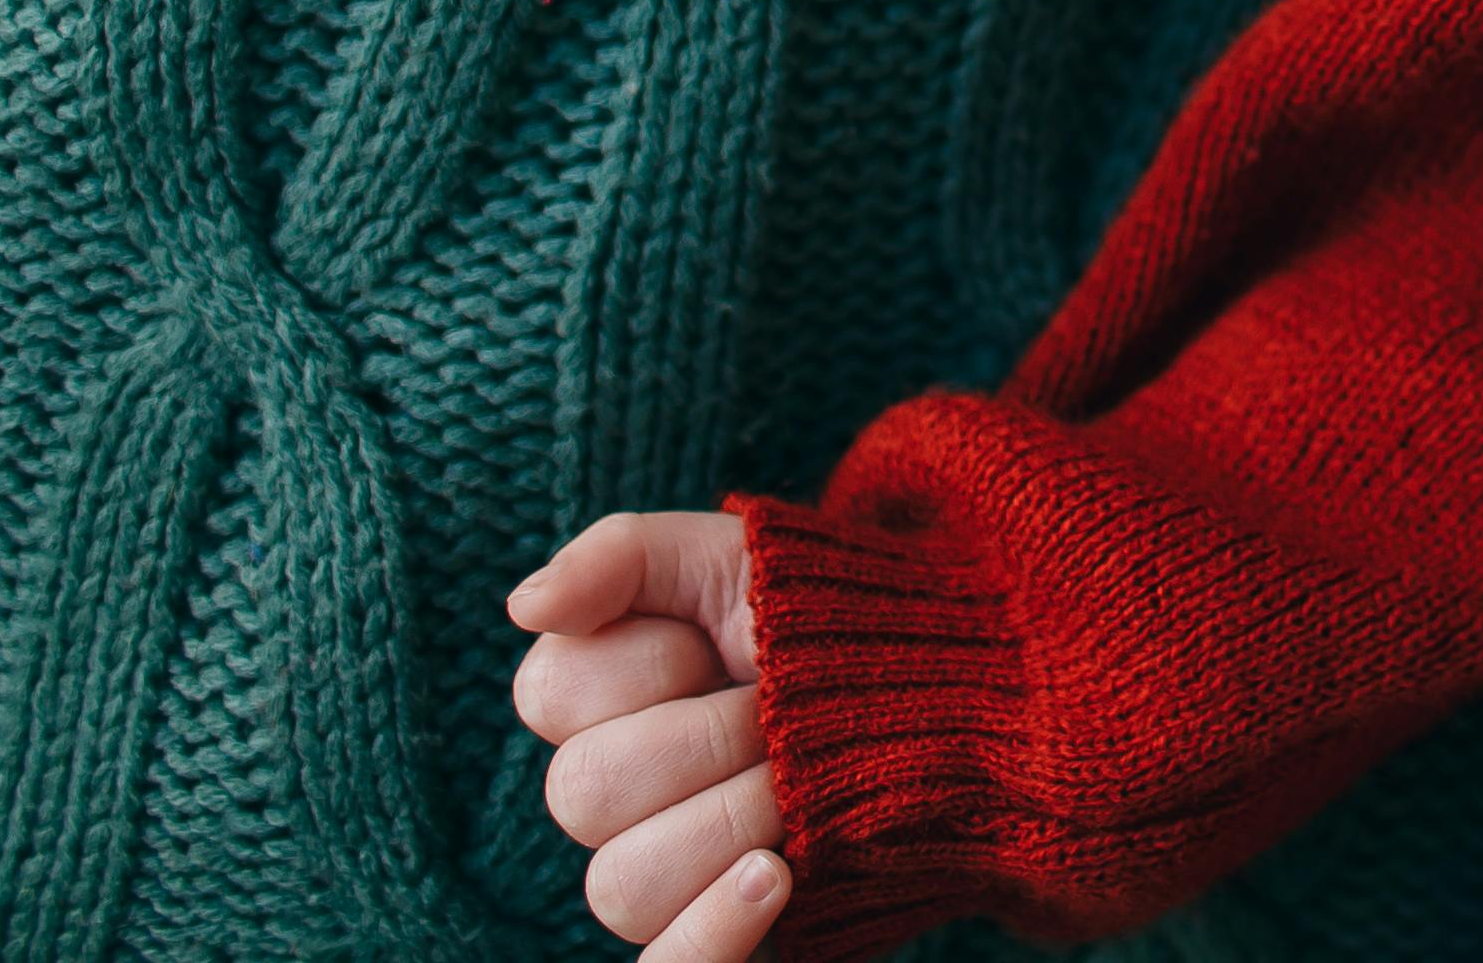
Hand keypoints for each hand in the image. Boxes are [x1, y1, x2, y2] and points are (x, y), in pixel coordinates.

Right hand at [510, 511, 791, 956]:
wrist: (955, 683)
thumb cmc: (829, 620)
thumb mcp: (741, 561)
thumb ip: (623, 558)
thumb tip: (527, 606)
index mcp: (600, 710)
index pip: (552, 693)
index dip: (650, 659)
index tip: (726, 641)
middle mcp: (617, 804)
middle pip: (587, 792)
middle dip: (710, 734)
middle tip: (783, 709)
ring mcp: (668, 879)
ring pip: (625, 884)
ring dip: (735, 816)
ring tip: (803, 783)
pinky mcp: (722, 938)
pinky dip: (710, 933)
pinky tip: (776, 877)